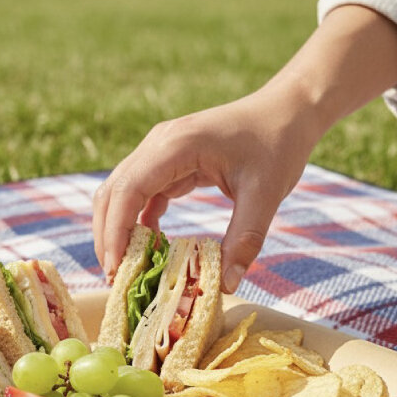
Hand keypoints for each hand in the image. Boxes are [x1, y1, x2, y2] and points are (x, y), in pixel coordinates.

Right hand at [93, 5, 396, 292]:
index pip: (128, 190)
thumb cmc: (278, 144)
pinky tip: (150, 250)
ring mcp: (160, 151)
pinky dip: (138, 222)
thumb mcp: (265, 193)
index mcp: (176, 145)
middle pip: (113, 193)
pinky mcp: (169, 163)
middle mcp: (159, 145)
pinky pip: (141, 194)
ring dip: (118, 230)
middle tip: (116, 279)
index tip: (116, 268)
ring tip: (127, 269)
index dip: (115, 230)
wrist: (287, 111)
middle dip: (108, 236)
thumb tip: (228, 285)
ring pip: (121, 193)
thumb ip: (245, 239)